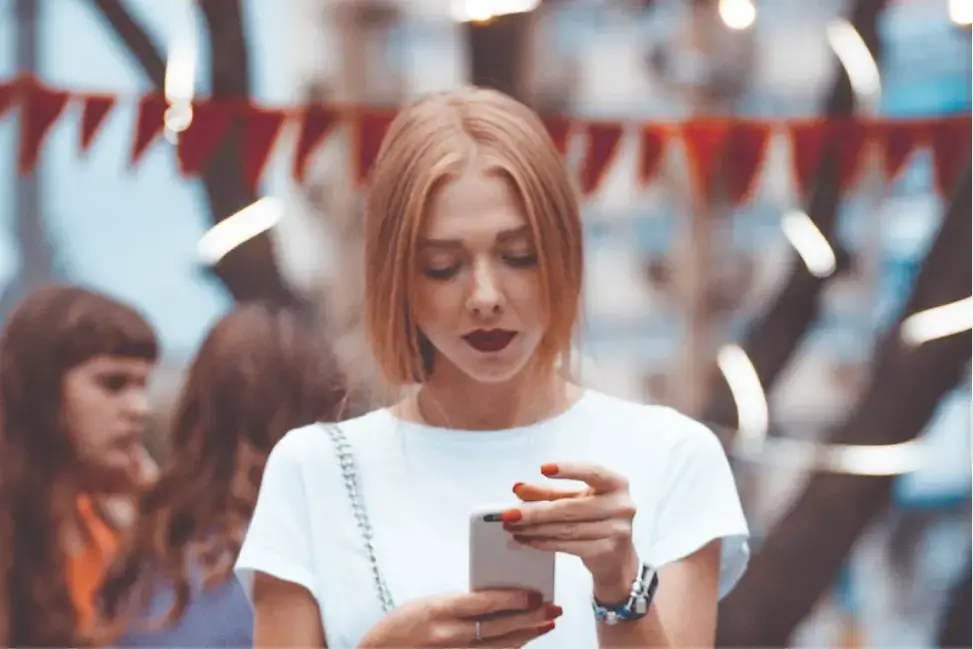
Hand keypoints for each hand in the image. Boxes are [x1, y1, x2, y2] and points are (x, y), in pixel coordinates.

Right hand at [358, 589, 559, 647]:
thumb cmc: (400, 627)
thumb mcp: (427, 605)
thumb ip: (459, 603)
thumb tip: (496, 597)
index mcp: (439, 610)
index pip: (484, 602)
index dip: (514, 598)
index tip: (536, 592)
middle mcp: (448, 635)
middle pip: (499, 628)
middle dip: (530, 618)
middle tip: (552, 608)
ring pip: (500, 647)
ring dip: (526, 635)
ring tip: (546, 623)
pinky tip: (524, 640)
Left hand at [502, 463, 638, 599]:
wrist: (616, 558)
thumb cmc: (596, 520)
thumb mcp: (575, 499)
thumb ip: (548, 492)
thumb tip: (518, 489)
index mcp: (616, 484)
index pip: (592, 471)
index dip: (568, 469)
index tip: (543, 469)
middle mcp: (621, 505)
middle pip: (570, 507)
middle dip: (535, 510)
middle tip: (510, 513)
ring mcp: (617, 529)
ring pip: (566, 528)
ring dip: (534, 528)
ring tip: (513, 527)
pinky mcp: (607, 550)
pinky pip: (568, 545)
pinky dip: (544, 542)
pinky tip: (528, 539)